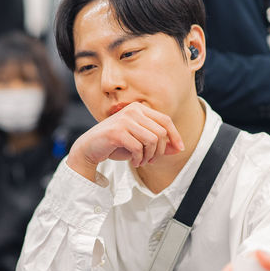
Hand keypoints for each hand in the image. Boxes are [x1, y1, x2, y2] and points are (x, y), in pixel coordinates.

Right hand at [66, 102, 184, 181]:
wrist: (89, 148)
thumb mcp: (140, 143)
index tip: (180, 149)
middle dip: (160, 150)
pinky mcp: (117, 132)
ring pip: (152, 140)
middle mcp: (133, 110)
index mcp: (139, 108)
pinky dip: (139, 159)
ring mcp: (124, 120)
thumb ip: (159, 144)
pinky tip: (135, 162)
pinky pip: (138, 148)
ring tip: (143, 161)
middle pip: (161, 132)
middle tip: (151, 160)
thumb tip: (178, 148)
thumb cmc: (115, 144)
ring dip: (150, 156)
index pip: (166, 120)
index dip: (175, 135)